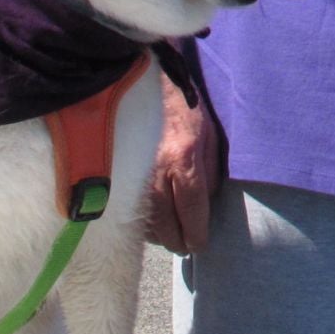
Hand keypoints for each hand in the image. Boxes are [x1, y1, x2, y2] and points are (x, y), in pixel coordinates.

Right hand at [144, 78, 213, 253]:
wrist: (151, 87)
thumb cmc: (187, 111)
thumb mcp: (210, 137)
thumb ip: (210, 172)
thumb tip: (206, 204)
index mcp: (185, 158)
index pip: (192, 208)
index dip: (196, 232)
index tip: (199, 244)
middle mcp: (158, 169)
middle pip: (167, 222)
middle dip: (178, 241)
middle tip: (186, 246)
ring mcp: (137, 173)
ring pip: (147, 220)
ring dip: (160, 235)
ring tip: (171, 238)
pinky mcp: (123, 174)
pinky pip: (131, 209)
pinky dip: (143, 222)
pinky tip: (153, 225)